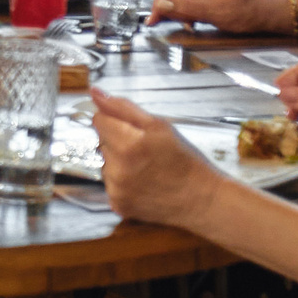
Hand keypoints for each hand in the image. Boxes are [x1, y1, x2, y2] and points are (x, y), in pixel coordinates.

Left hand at [90, 86, 221, 225]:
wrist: (203, 201)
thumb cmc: (185, 159)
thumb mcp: (160, 126)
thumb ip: (123, 108)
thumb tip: (94, 92)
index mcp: (128, 144)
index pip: (99, 120)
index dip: (115, 120)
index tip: (131, 128)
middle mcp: (117, 169)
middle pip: (102, 142)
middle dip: (118, 141)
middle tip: (145, 150)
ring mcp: (116, 190)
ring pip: (105, 163)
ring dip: (118, 162)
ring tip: (146, 169)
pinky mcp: (117, 205)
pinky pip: (110, 184)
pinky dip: (121, 182)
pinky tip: (143, 183)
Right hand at [147, 0, 291, 35]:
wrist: (269, 11)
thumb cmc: (248, 10)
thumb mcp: (216, 12)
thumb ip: (187, 8)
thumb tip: (161, 5)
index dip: (159, 2)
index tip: (153, 20)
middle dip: (167, 6)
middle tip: (163, 25)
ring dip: (177, 9)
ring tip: (186, 23)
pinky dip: (185, 9)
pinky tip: (192, 20)